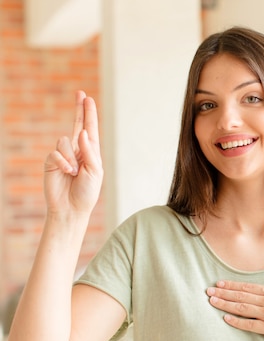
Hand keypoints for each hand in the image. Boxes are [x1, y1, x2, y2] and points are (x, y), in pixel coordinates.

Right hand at [44, 91, 102, 215]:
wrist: (71, 208)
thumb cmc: (86, 192)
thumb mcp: (94, 172)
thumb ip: (90, 152)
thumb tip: (83, 133)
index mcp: (91, 153)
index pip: (90, 130)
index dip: (89, 114)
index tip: (88, 98)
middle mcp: (77, 151)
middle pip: (77, 125)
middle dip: (79, 109)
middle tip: (80, 93)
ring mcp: (63, 155)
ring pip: (64, 141)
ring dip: (71, 157)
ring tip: (74, 172)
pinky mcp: (51, 161)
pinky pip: (55, 152)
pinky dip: (63, 161)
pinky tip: (67, 172)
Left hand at [207, 254, 263, 340]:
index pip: (248, 287)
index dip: (232, 285)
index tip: (219, 283)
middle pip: (241, 297)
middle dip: (223, 294)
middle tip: (208, 291)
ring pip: (242, 309)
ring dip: (225, 305)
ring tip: (212, 301)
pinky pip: (250, 325)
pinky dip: (237, 322)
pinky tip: (226, 319)